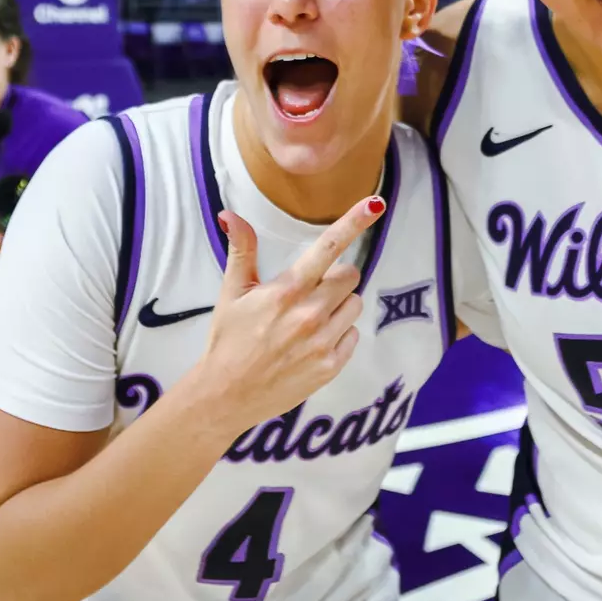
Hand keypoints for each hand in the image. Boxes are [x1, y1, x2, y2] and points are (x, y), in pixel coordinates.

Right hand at [194, 196, 384, 433]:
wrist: (226, 396)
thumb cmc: (228, 340)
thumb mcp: (231, 292)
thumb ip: (241, 250)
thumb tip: (230, 214)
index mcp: (286, 290)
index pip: (327, 248)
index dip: (353, 222)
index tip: (375, 204)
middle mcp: (309, 314)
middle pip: (350, 275)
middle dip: (335, 279)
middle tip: (311, 293)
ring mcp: (323, 342)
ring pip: (355, 304)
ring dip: (339, 307)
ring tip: (309, 322)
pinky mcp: (331, 366)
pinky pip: (353, 335)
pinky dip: (340, 335)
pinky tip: (313, 344)